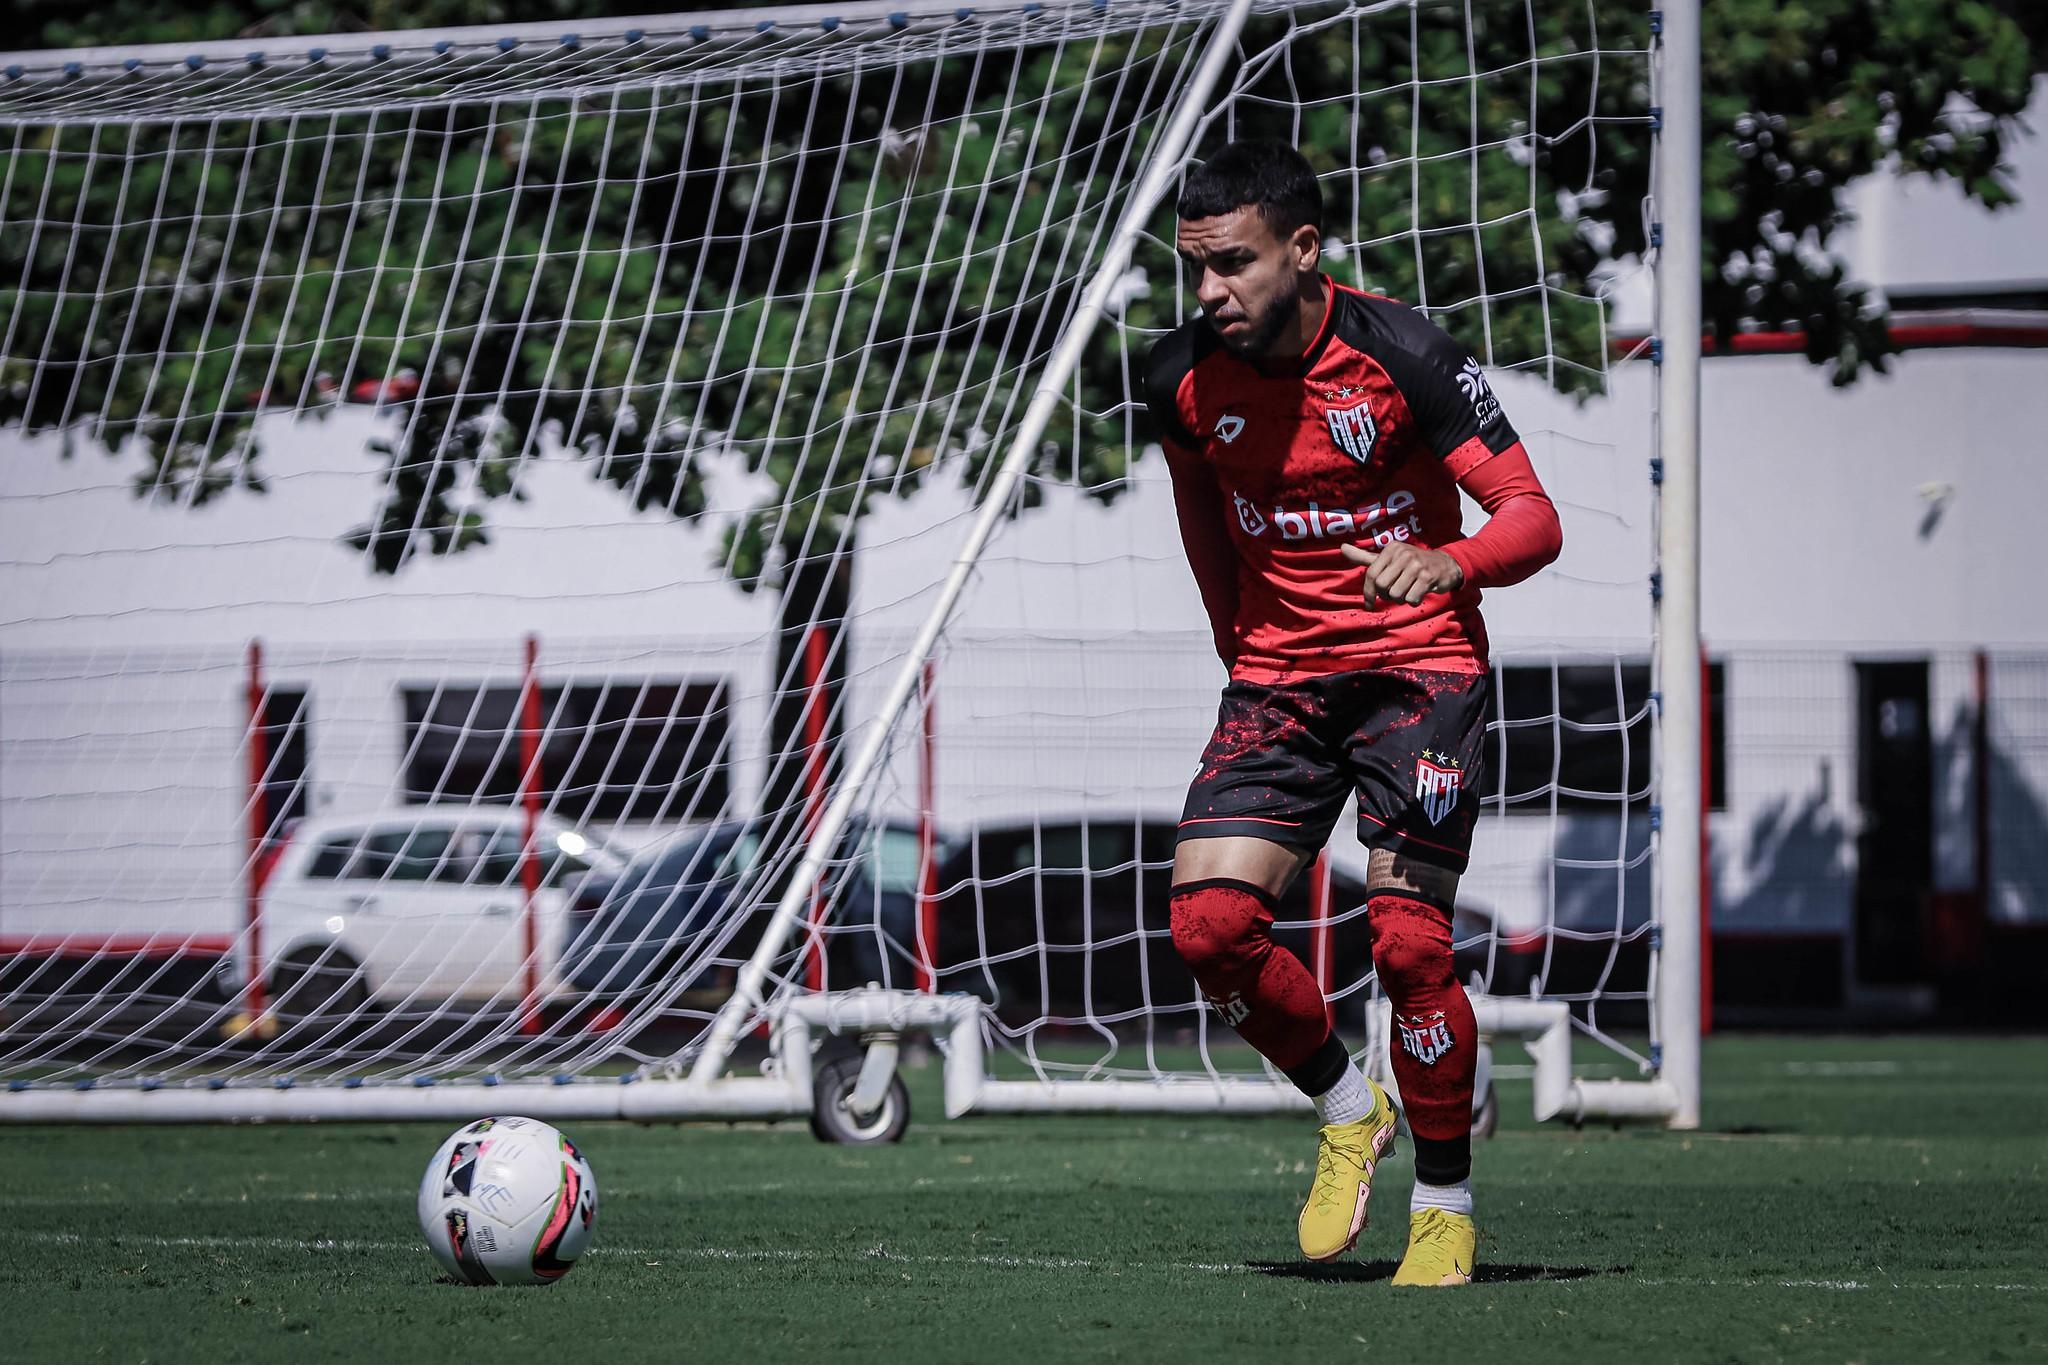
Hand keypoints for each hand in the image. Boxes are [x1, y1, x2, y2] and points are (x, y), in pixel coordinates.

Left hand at [1339, 541, 1463, 607]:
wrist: (1445, 565)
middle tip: (1396, 592)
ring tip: (1409, 590)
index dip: (1368, 592)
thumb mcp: (1389, 558)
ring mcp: (1417, 565)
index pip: (1371, 574)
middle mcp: (1403, 554)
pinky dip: (1413, 601)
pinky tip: (1419, 592)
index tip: (1369, 603)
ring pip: (1396, 594)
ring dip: (1401, 599)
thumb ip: (1365, 556)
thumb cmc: (1412, 563)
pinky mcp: (1428, 577)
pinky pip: (1411, 599)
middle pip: (1382, 586)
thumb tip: (1342, 548)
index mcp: (1391, 549)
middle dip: (1387, 595)